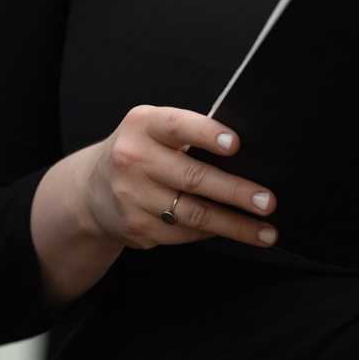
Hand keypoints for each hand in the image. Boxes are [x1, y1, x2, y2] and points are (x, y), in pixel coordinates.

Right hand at [32, 105, 277, 307]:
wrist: (91, 191)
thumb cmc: (139, 153)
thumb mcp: (152, 131)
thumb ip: (188, 135)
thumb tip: (248, 156)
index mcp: (142, 126)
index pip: (177, 126)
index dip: (207, 134)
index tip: (236, 144)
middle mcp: (133, 159)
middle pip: (192, 177)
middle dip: (235, 191)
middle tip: (267, 201)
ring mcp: (132, 196)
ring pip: (194, 214)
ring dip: (236, 225)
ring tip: (267, 231)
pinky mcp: (137, 228)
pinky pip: (185, 233)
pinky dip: (212, 232)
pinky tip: (231, 232)